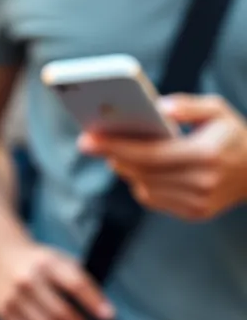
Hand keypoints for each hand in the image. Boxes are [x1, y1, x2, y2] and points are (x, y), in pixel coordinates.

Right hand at [0, 240, 113, 319]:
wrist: (2, 256)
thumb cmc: (41, 263)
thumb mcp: (61, 261)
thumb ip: (80, 281)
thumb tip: (104, 315)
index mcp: (47, 263)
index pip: (75, 284)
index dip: (94, 303)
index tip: (108, 317)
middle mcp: (27, 279)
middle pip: (60, 313)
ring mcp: (13, 297)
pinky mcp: (3, 311)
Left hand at [79, 94, 246, 220]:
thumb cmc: (232, 135)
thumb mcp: (217, 110)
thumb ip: (188, 105)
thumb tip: (159, 107)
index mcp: (206, 154)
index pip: (149, 154)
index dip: (115, 146)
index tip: (88, 139)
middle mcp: (202, 182)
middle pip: (141, 171)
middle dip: (113, 156)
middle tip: (91, 142)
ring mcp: (199, 201)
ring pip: (143, 187)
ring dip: (126, 170)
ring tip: (115, 152)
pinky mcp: (195, 213)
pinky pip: (153, 199)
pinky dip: (142, 183)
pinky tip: (141, 169)